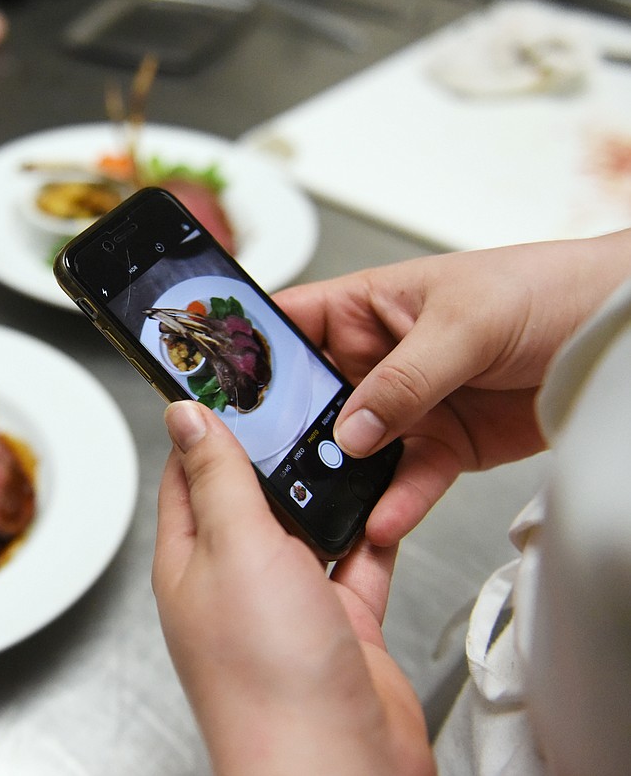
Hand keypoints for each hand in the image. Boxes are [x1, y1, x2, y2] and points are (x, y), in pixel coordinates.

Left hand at [154, 401, 432, 774]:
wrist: (334, 764)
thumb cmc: (266, 675)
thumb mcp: (234, 547)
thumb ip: (217, 478)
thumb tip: (185, 418)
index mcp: (190, 559)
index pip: (188, 474)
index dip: (206, 426)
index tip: (230, 382)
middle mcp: (236, 580)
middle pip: (252, 496)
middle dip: (277, 452)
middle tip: (306, 404)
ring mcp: (288, 603)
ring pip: (308, 525)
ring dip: (327, 490)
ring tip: (350, 443)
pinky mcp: (340, 625)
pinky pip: (357, 563)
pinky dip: (371, 534)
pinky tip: (384, 503)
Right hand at [273, 230, 630, 544]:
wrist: (619, 335)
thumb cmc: (544, 290)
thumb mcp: (465, 323)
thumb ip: (404, 379)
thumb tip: (353, 428)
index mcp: (366, 308)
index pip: (288, 326)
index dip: (250, 353)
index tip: (219, 387)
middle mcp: (377, 359)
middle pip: (311, 400)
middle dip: (289, 434)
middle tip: (264, 467)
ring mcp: (407, 406)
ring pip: (354, 450)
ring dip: (338, 479)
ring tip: (320, 508)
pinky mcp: (442, 446)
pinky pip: (408, 481)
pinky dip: (394, 504)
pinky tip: (382, 519)